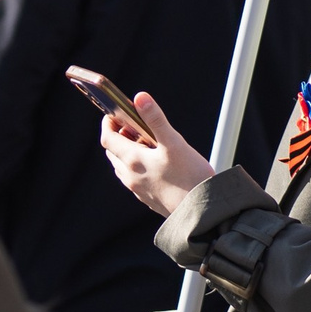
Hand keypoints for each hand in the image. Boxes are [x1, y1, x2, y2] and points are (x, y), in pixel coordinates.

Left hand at [99, 91, 214, 218]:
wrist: (203, 213)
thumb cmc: (190, 177)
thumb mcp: (173, 142)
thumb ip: (155, 119)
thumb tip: (140, 97)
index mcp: (132, 161)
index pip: (107, 138)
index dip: (108, 123)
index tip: (114, 114)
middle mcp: (130, 177)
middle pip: (113, 152)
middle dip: (119, 136)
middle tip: (135, 126)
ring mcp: (138, 190)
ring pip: (123, 166)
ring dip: (128, 152)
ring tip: (149, 143)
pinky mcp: (149, 199)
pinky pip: (135, 179)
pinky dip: (138, 166)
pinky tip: (158, 163)